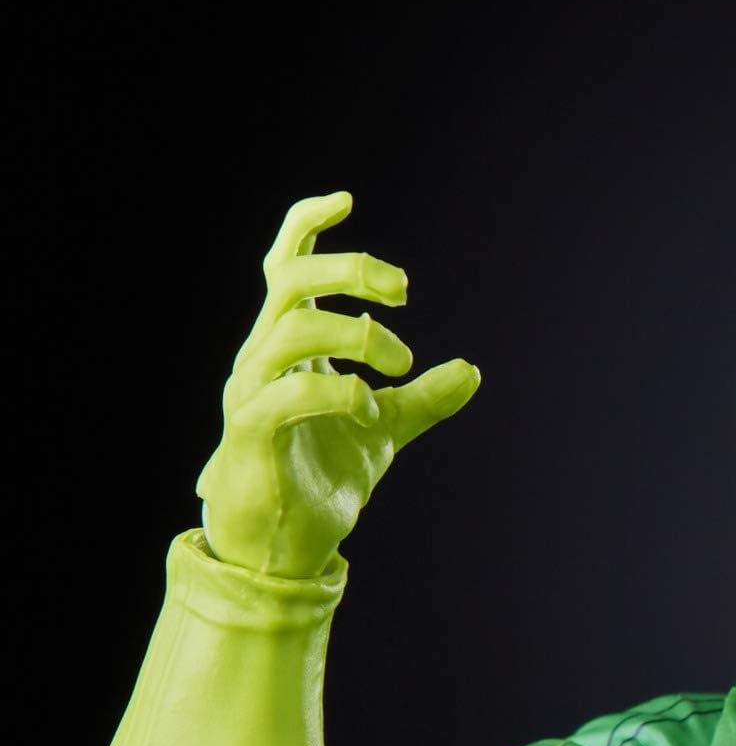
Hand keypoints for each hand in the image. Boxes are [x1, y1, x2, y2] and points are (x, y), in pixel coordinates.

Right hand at [196, 192, 479, 578]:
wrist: (284, 543)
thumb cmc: (319, 476)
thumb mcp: (385, 431)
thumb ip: (422, 399)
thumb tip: (472, 371)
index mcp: (290, 346)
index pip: (287, 267)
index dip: (308, 227)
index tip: (348, 201)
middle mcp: (265, 357)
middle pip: (293, 283)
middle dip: (351, 273)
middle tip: (405, 294)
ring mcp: (253, 391)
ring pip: (292, 328)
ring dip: (357, 335)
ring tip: (401, 365)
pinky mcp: (252, 432)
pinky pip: (288, 393)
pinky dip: (337, 392)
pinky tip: (372, 408)